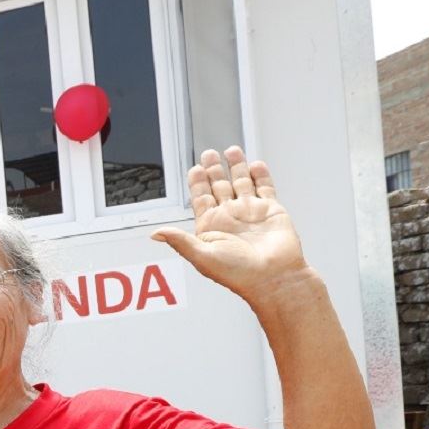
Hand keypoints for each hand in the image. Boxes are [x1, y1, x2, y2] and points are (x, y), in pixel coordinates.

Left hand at [152, 147, 307, 300]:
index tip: (194, 168)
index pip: (201, 198)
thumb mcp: (202, 256)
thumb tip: (155, 234)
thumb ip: (179, 241)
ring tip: (231, 151)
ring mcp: (250, 212)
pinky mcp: (272, 210)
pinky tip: (255, 164)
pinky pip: (265, 188)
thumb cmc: (238, 274)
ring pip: (241, 183)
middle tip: (208, 153)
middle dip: (214, 170)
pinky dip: (260, 175)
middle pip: (220, 186)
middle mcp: (230, 217)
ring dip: (236, 166)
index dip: (197, 183)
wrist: (273, 278)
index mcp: (211, 226)